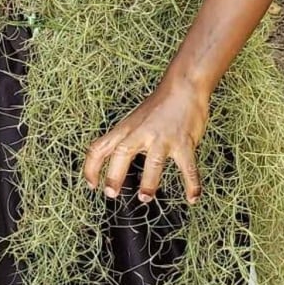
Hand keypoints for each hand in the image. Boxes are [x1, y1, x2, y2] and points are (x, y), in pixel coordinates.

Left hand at [82, 83, 209, 203]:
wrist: (184, 87)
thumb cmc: (159, 106)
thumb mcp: (134, 121)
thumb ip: (125, 140)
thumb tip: (113, 163)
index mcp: (126, 129)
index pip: (101, 147)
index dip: (91, 167)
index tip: (91, 184)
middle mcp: (142, 133)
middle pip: (122, 152)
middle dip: (114, 174)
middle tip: (111, 193)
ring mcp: (163, 138)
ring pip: (154, 161)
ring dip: (149, 181)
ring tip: (145, 198)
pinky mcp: (184, 142)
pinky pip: (188, 167)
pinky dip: (191, 184)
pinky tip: (192, 197)